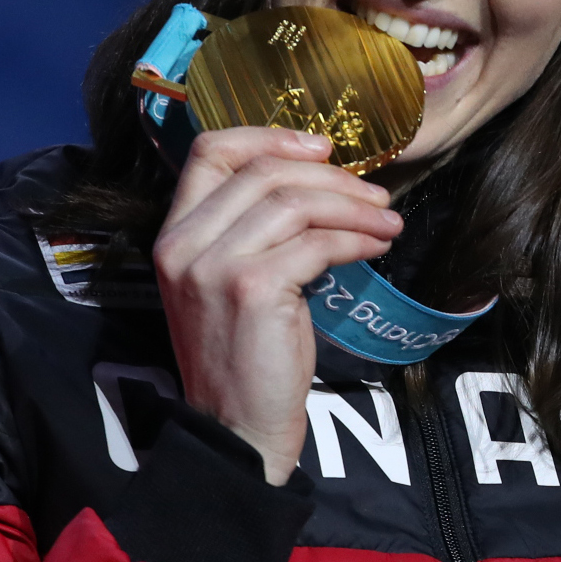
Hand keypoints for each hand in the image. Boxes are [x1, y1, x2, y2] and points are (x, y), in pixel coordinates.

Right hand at [153, 127, 402, 483]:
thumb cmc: (247, 353)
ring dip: (354, 206)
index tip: (322, 147)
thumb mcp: (234, 280)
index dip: (270, 136)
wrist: (236, 424)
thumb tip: (321, 182)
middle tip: (376, 194)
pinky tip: (377, 246)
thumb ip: (255, 230)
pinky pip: (317, 242)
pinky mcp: (252, 288)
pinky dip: (357, 237)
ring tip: (387, 221)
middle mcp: (183, 244)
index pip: (209, 151)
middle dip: (333, 176)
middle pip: (265, 172)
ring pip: (295, 202)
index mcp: (173, 233)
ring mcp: (213, 266)